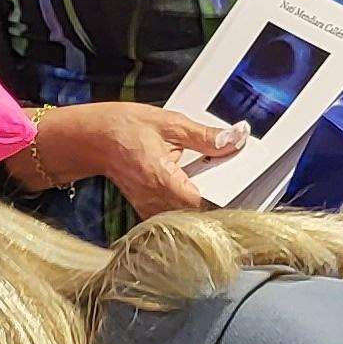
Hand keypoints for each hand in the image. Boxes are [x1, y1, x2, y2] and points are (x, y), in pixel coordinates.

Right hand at [14, 103, 241, 218]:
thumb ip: (205, 136)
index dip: (231, 199)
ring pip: (192, 219)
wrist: (92, 139)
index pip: (208, 205)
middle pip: (203, 216)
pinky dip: (193, 206)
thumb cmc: (125, 128)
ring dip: (210, 205)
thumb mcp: (169, 123)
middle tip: (247, 186)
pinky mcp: (150, 213)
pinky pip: (178, 217)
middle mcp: (158, 204)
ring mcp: (152, 212)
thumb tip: (235, 138)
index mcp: (165, 182)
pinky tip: (201, 189)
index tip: (251, 188)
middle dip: (225, 201)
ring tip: (225, 186)